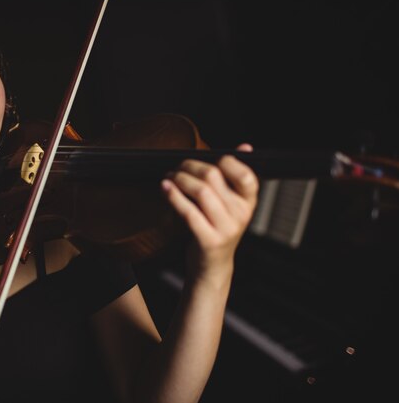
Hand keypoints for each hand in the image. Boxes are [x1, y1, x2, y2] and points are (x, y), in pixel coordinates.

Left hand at [161, 143, 257, 277]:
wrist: (212, 266)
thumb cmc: (217, 229)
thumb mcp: (230, 205)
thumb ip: (234, 178)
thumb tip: (245, 147)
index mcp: (248, 202)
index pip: (246, 174)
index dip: (226, 161)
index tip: (207, 160)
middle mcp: (241, 214)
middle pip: (214, 177)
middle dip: (191, 166)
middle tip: (177, 167)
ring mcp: (226, 228)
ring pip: (200, 191)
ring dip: (179, 179)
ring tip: (169, 177)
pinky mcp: (208, 240)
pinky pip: (188, 212)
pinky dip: (173, 196)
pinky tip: (165, 188)